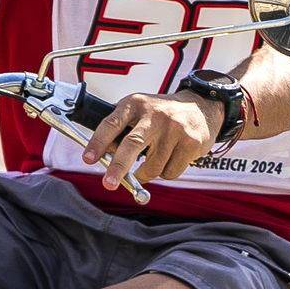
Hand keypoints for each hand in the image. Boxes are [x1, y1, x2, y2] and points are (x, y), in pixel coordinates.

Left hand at [81, 91, 220, 195]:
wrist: (202, 106)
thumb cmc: (162, 115)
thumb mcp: (139, 113)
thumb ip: (122, 131)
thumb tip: (105, 157)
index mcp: (136, 104)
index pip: (112, 123)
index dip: (98, 142)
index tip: (88, 159)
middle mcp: (155, 114)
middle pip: (132, 144)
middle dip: (118, 167)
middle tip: (108, 184)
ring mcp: (175, 128)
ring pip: (152, 166)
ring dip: (146, 173)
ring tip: (152, 161)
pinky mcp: (191, 143)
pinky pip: (170, 172)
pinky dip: (166, 172)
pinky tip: (171, 158)